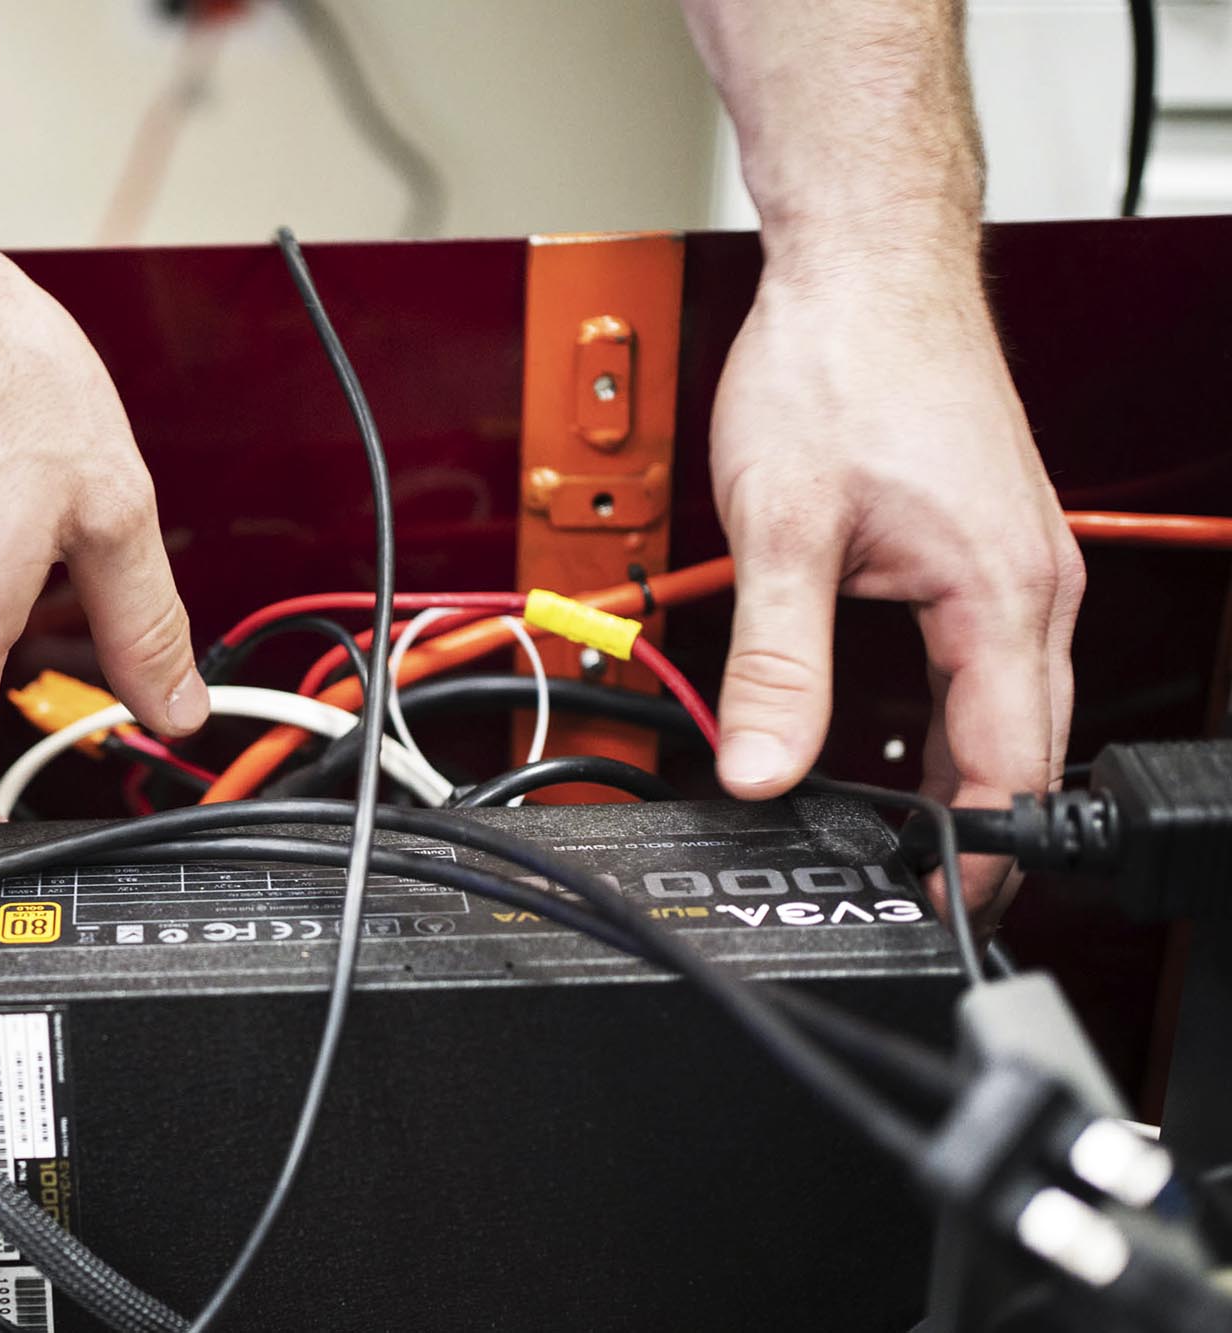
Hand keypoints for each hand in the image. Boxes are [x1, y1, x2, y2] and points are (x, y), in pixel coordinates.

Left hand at [707, 263, 1083, 923]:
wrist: (862, 266)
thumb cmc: (837, 363)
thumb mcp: (781, 527)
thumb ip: (773, 663)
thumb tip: (760, 768)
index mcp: (1001, 586)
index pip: (1009, 765)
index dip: (974, 853)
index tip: (935, 908)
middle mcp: (1031, 580)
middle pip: (1024, 748)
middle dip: (977, 831)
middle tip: (917, 894)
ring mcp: (1017, 561)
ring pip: (1006, 706)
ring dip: (958, 774)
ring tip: (899, 838)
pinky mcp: (986, 545)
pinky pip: (985, 659)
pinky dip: (948, 714)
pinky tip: (898, 740)